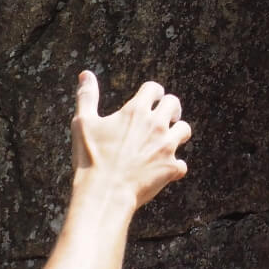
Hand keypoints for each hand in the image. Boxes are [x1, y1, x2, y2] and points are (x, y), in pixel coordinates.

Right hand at [70, 71, 190, 212]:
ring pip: (184, 130)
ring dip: (177, 133)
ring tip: (168, 140)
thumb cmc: (90, 159)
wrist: (104, 194)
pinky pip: (182, 165)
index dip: (153, 92)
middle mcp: (156, 124)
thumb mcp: (83, 124)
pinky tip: (165, 171)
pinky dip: (175, 167)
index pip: (154, 88)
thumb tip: (85, 74)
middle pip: (174, 104)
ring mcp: (166, 146)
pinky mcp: (170, 168)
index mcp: (136, 111)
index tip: (151, 98)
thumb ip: (87, 96)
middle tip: (165, 116)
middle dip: (170, 108)